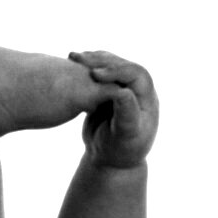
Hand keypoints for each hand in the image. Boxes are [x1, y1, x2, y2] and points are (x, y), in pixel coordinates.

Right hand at [68, 50, 158, 167]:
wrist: (111, 160)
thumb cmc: (120, 151)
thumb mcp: (125, 136)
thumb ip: (127, 114)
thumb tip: (122, 92)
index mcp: (146, 97)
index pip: (135, 74)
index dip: (116, 70)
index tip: (95, 74)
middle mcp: (137, 89)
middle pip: (121, 64)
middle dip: (101, 60)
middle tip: (78, 58)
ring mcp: (122, 88)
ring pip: (109, 65)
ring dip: (92, 59)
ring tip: (72, 57)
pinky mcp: (108, 91)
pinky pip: (99, 73)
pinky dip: (86, 67)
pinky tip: (71, 64)